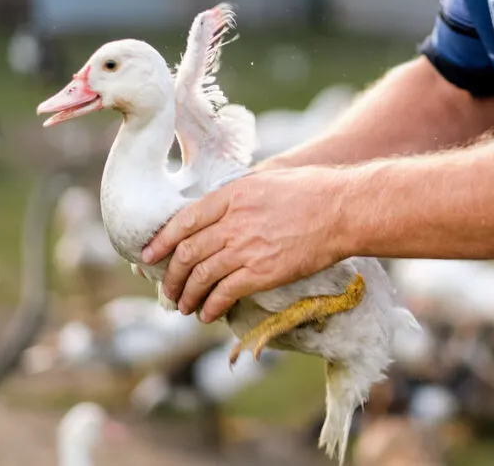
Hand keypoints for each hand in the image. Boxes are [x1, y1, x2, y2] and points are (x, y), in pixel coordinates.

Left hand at [142, 168, 349, 322]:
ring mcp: (246, 248)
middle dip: (172, 276)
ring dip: (187, 295)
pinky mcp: (262, 272)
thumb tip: (230, 205)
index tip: (149, 256)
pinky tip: (207, 314)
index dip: (161, 241)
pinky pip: (224, 293)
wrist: (343, 210)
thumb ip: (243, 193)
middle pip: (187, 252)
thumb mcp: (270, 179)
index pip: (183, 220)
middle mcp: (233, 222)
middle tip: (168, 290)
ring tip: (183, 307)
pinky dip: (211, 306)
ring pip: (201, 276)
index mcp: (232, 195)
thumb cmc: (315, 190)